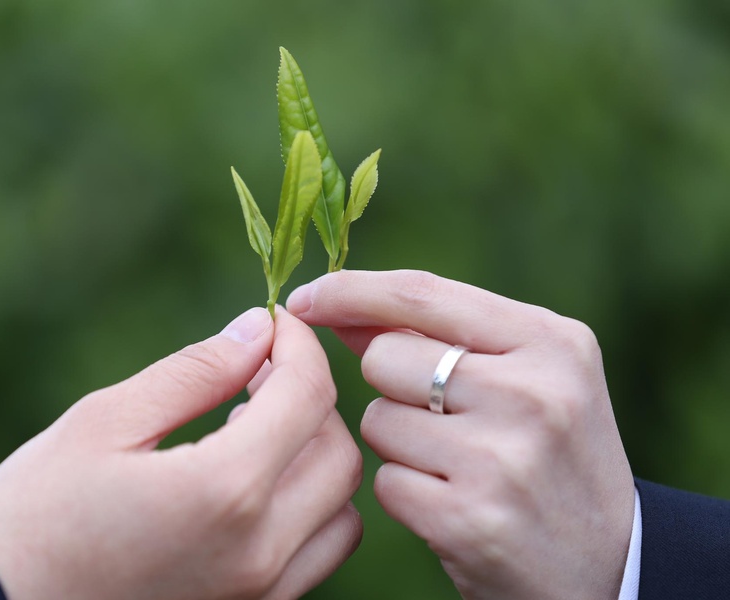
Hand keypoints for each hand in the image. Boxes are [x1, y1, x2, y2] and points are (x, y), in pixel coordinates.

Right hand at [0, 307, 362, 599]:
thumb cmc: (32, 517)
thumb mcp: (104, 423)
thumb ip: (194, 373)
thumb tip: (257, 330)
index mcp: (224, 492)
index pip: (308, 396)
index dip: (300, 346)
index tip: (275, 325)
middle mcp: (260, 551)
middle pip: (339, 453)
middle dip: (310, 398)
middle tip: (256, 375)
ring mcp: (260, 594)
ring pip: (340, 510)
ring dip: (313, 456)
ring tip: (251, 430)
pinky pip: (314, 553)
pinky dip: (304, 506)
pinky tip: (246, 482)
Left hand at [287, 270, 634, 599]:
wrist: (608, 564)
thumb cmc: (550, 454)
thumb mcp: (522, 377)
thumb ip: (434, 334)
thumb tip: (335, 304)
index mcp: (550, 341)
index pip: (421, 293)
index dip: (350, 290)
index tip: (304, 298)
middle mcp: (532, 393)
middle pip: (385, 358)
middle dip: (392, 386)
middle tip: (445, 419)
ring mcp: (502, 458)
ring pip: (377, 420)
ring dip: (398, 443)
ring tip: (458, 465)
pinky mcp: (470, 519)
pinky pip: (384, 481)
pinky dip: (406, 492)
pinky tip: (454, 504)